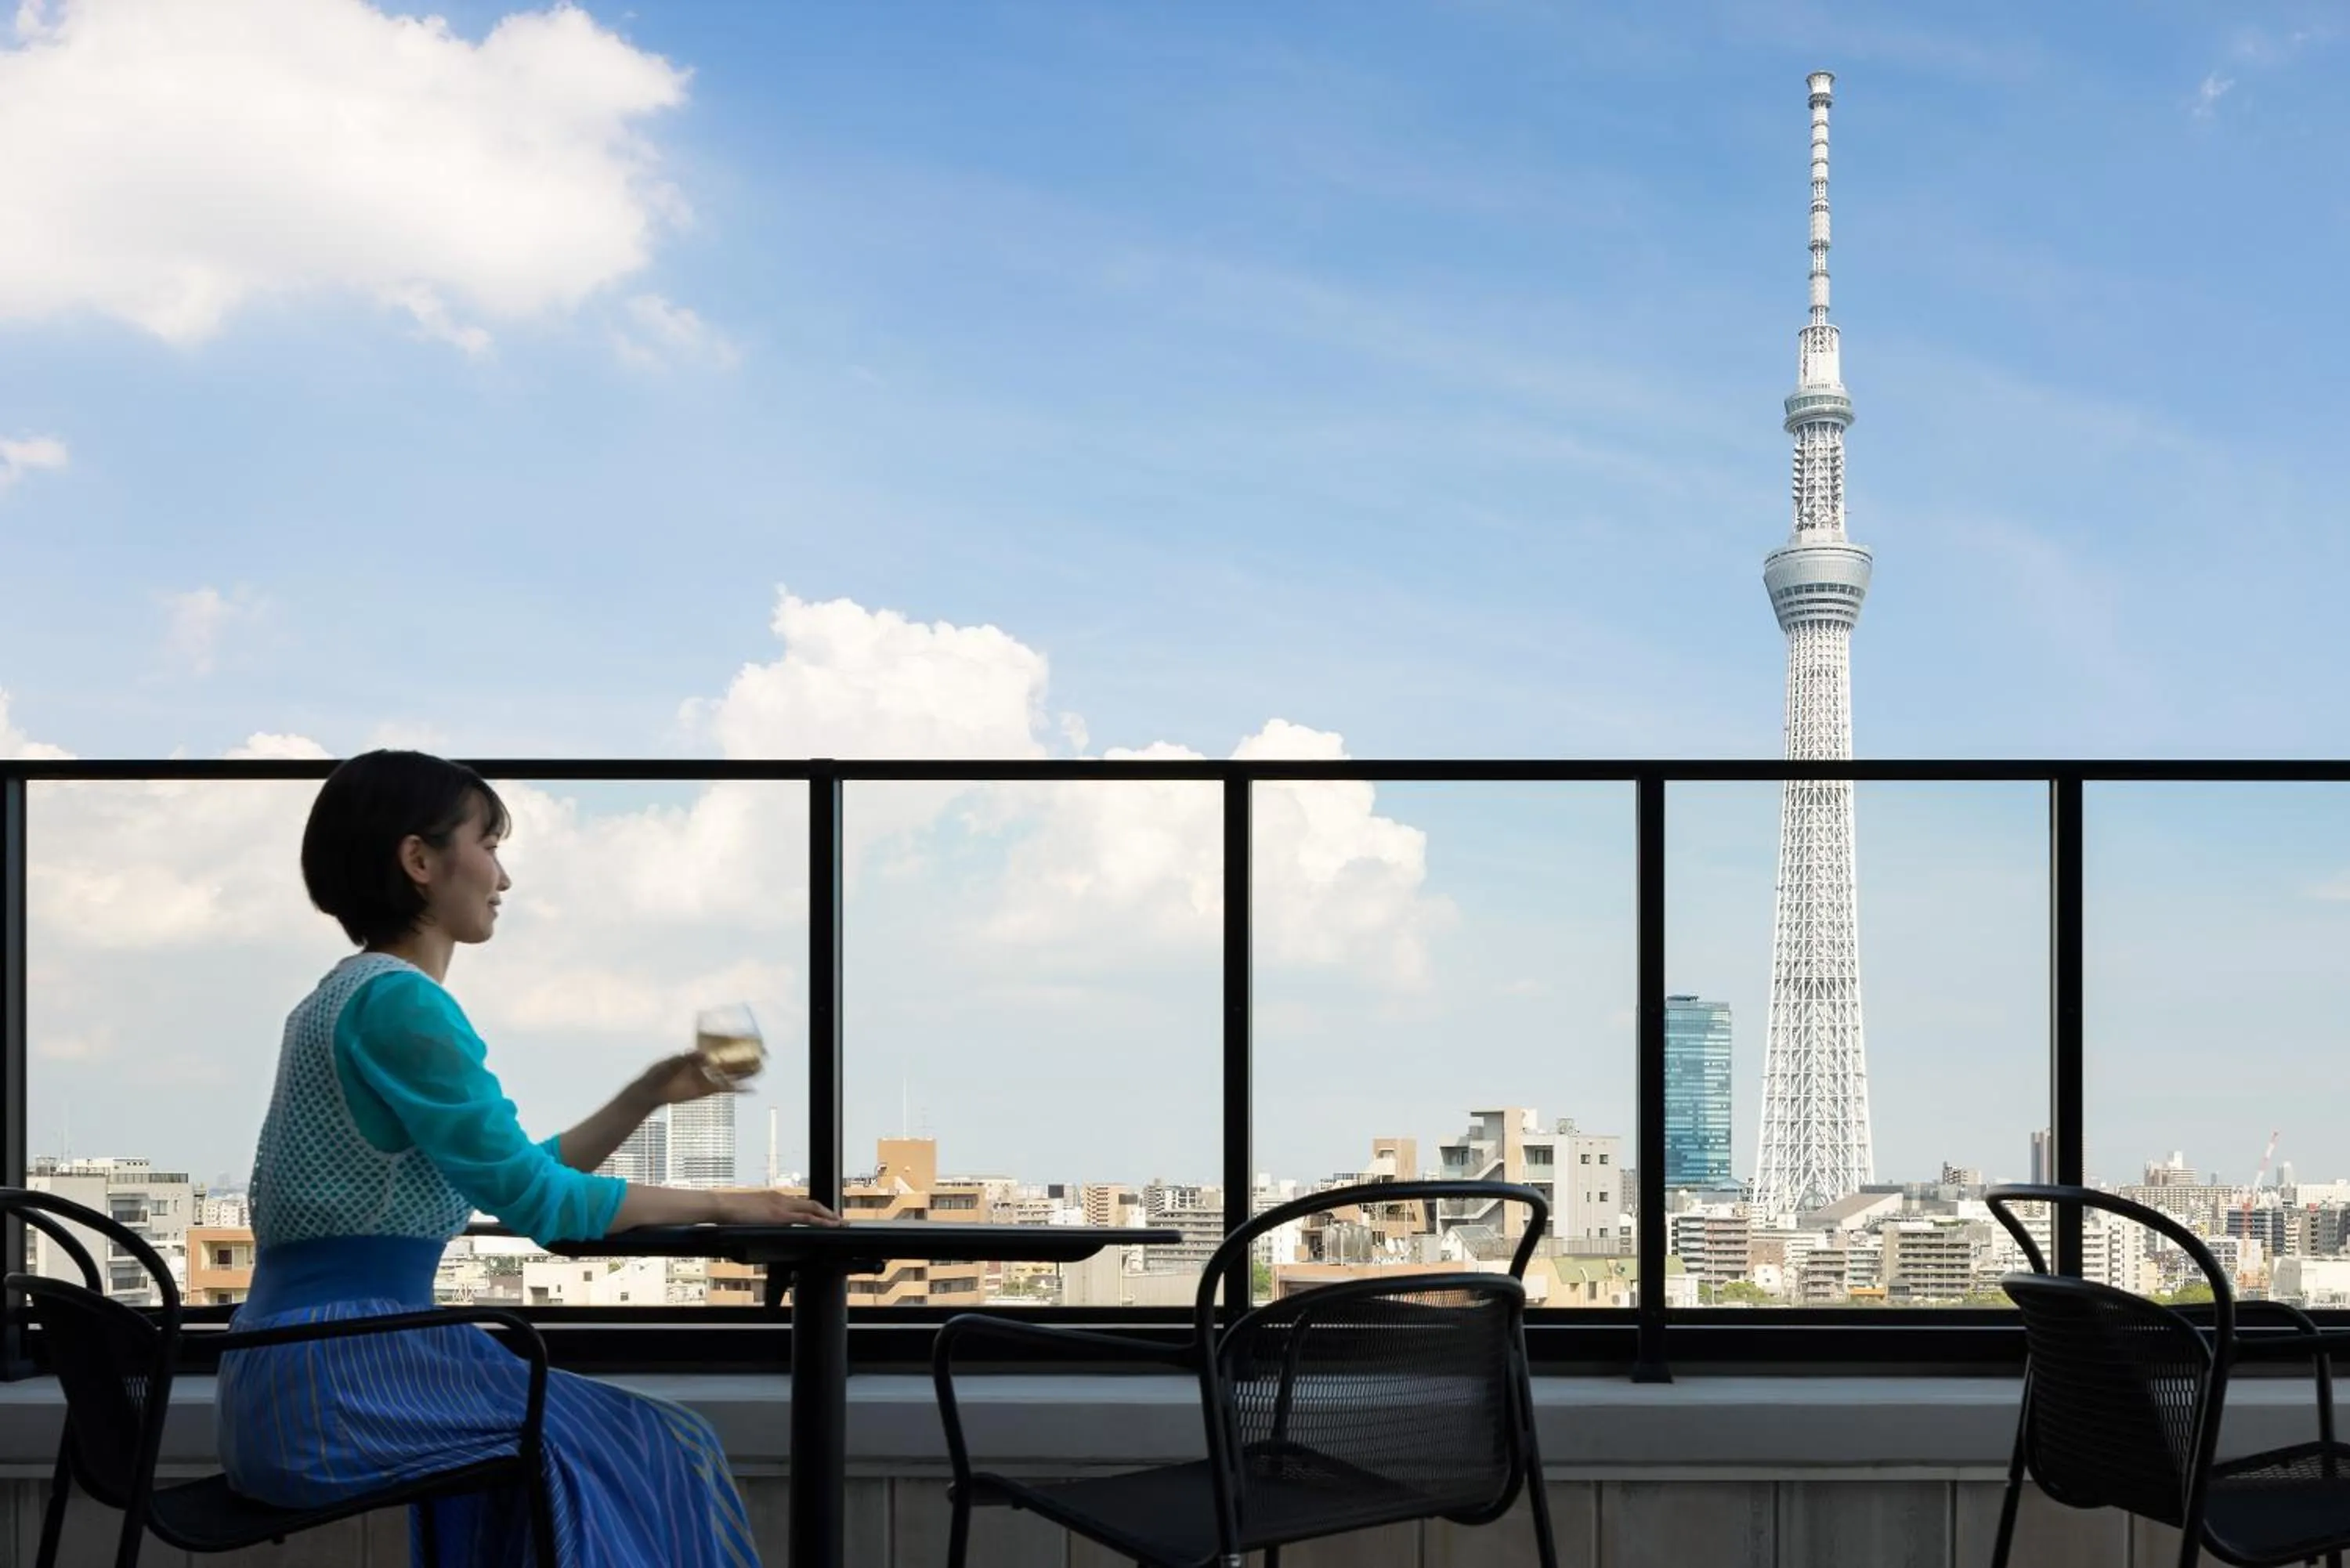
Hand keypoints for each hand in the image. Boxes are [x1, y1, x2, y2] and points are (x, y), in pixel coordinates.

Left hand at [633, 1051, 755, 1108]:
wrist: (651, 1091)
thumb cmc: (658, 1072)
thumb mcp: (670, 1062)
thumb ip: (685, 1058)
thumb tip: (701, 1053)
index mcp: (698, 1054)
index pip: (719, 1046)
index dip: (733, 1043)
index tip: (747, 1039)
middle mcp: (706, 1065)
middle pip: (730, 1060)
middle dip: (746, 1057)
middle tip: (763, 1054)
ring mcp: (707, 1078)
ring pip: (731, 1075)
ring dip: (746, 1072)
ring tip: (762, 1069)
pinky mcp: (707, 1091)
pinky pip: (726, 1090)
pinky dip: (739, 1090)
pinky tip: (752, 1090)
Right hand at [716, 1190, 844, 1226]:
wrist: (721, 1205)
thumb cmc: (729, 1211)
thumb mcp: (749, 1212)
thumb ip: (760, 1217)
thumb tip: (762, 1225)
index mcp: (774, 1197)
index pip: (799, 1203)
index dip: (813, 1209)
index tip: (823, 1214)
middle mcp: (781, 1198)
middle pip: (810, 1204)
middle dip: (827, 1212)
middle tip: (839, 1219)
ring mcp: (782, 1205)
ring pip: (813, 1209)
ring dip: (829, 1216)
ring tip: (840, 1223)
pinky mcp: (780, 1215)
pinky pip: (806, 1218)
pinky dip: (821, 1221)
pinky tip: (830, 1226)